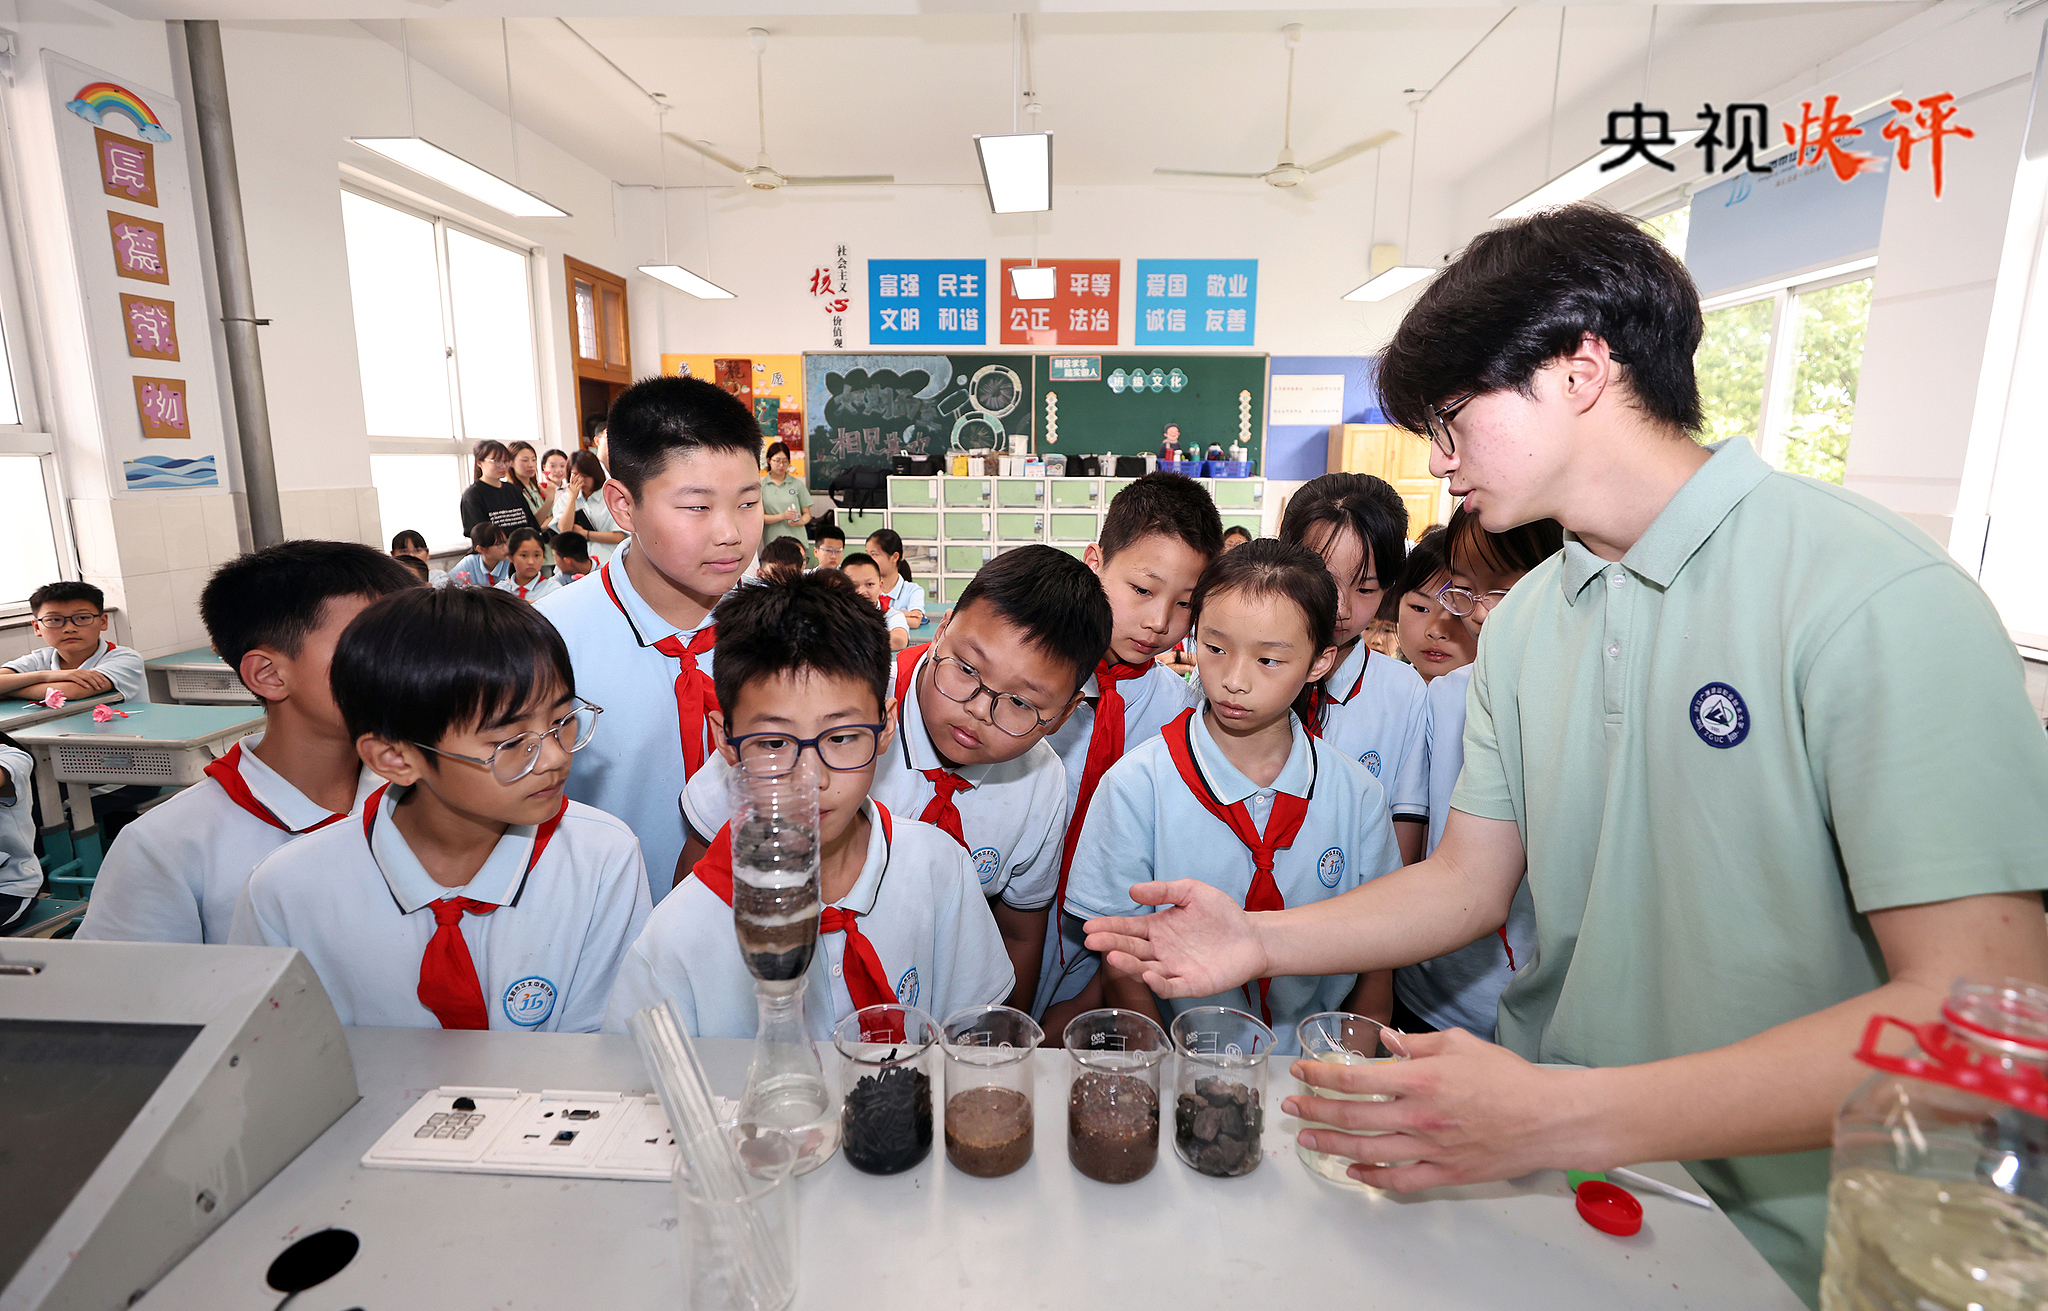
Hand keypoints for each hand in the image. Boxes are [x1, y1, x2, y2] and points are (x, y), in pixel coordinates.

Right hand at [54, 668, 113, 694]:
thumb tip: (87, 683)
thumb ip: (79, 678)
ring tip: (97, 688)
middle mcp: (78, 671)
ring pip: (86, 677)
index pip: (93, 672)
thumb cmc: (60, 678)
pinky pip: (77, 680)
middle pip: (91, 675)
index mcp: (80, 671)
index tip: (105, 681)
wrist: (48, 675)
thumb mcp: (72, 677)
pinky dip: (83, 683)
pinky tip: (87, 687)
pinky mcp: (68, 676)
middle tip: (103, 686)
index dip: (100, 676)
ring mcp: (73, 673)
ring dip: (93, 683)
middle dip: (98, 680)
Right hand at [1083, 880, 1267, 998]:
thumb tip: (1132, 890)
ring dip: (1129, 964)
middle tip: (1092, 941)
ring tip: (1113, 957)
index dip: (1109, 927)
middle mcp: (1161, 951)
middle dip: (1110, 944)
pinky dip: (1158, 983)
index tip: (1090, 926)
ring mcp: (1174, 969)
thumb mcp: (1191, 891)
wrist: (1252, 936)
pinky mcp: (1191, 985)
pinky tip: (1147, 974)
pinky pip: (1170, 986)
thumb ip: (1163, 890)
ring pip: (1145, 968)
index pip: (1128, 928)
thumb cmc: (1222, 914)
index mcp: (1158, 928)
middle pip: (1131, 949)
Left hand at [1285, 1027, 1603, 1189]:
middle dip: (1314, 1112)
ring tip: (1307, 1139)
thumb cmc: (1510, 1077)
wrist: (1549, 1119)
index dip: (1321, 1077)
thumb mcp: (1462, 1044)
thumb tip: (1386, 1041)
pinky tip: (1353, 1170)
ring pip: (1367, 1151)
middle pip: (1351, 1118)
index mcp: (1422, 1079)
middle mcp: (1420, 1116)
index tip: (1300, 1073)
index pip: (1355, 1079)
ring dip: (1331, 1145)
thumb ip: (1419, 1044)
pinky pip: (1400, 1180)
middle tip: (1291, 1109)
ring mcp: (1431, 1149)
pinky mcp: (1446, 1173)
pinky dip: (1372, 1176)